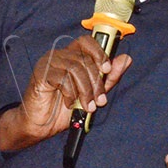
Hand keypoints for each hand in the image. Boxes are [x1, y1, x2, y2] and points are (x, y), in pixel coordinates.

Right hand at [0, 35, 131, 150]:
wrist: (41, 125)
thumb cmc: (64, 109)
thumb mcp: (92, 94)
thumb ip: (108, 78)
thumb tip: (126, 59)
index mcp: (71, 56)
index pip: (87, 42)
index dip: (99, 53)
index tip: (107, 69)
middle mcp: (59, 56)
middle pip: (84, 58)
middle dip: (96, 82)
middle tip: (100, 100)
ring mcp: (48, 63)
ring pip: (75, 68)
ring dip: (86, 90)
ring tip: (87, 106)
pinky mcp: (40, 74)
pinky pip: (62, 78)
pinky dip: (70, 93)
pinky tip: (69, 103)